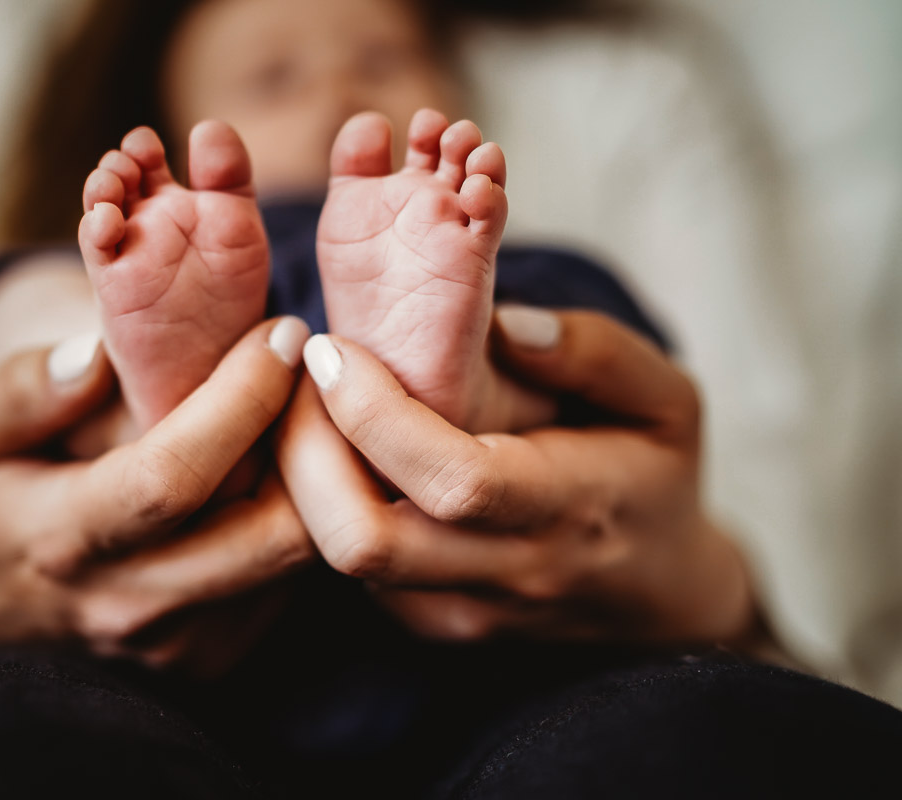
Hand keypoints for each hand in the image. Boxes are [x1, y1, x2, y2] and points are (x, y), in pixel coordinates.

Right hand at [0, 317, 315, 675]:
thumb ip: (24, 390)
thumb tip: (96, 355)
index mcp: (62, 542)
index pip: (173, 477)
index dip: (240, 401)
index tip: (280, 334)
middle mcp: (130, 605)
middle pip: (267, 529)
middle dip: (305, 436)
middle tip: (311, 361)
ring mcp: (181, 641)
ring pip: (293, 554)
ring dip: (314, 472)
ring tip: (300, 401)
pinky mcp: (219, 651)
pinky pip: (290, 576)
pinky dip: (300, 510)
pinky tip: (280, 457)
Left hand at [276, 307, 756, 644]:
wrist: (659, 596)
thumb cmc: (656, 475)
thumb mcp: (667, 398)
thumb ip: (595, 353)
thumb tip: (502, 323)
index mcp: (570, 508)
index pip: (454, 480)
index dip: (375, 415)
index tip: (331, 350)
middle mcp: (509, 573)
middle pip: (365, 540)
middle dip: (305, 452)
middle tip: (297, 376)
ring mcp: (463, 611)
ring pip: (343, 558)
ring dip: (303, 476)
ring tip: (310, 403)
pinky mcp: (430, 624)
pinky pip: (353, 567)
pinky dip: (324, 506)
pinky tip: (338, 450)